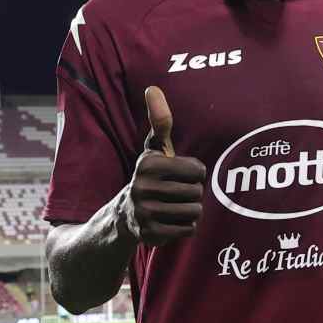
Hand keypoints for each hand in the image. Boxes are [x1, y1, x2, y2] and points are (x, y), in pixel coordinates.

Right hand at [118, 87, 205, 246]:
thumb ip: (159, 121)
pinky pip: (188, 230)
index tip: (179, 175)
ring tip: (173, 207)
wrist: (125, 215)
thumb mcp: (154, 149)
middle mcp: (142, 187)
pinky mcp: (149, 234)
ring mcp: (145, 213)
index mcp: (148, 164)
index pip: (198, 170)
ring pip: (195, 212)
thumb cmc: (150, 177)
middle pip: (198, 192)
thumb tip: (153, 88)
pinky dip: (185, 227)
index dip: (195, 173)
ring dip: (190, 211)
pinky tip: (170, 221)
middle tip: (175, 193)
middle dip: (192, 194)